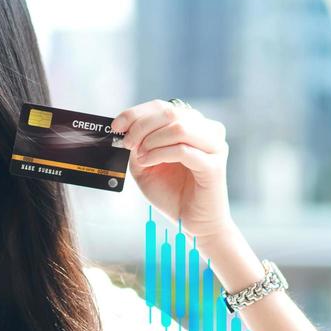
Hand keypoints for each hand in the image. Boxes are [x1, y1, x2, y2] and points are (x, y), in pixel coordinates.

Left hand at [111, 98, 234, 241]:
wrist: (193, 223)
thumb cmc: (173, 194)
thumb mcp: (146, 165)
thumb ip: (139, 145)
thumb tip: (125, 129)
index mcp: (193, 126)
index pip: (163, 107)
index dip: (137, 113)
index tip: (116, 126)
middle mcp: (207, 131)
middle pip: (170, 113)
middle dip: (141, 126)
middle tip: (127, 143)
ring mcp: (214, 147)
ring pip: (179, 127)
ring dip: (151, 140)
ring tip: (140, 156)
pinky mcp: (214, 165)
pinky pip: (183, 150)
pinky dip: (159, 154)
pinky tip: (148, 162)